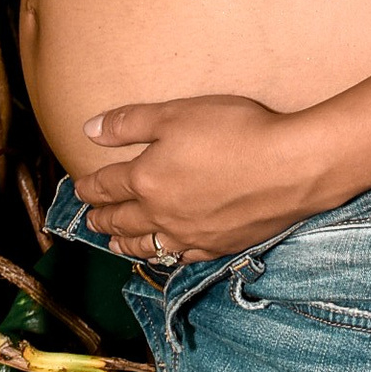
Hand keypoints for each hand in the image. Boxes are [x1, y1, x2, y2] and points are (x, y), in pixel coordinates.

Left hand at [74, 95, 327, 261]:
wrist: (290, 167)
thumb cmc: (234, 131)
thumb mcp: (177, 113)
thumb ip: (129, 123)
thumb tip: (88, 129)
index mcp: (146, 179)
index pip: (108, 185)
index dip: (90, 186)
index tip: (80, 188)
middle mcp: (161, 214)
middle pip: (122, 219)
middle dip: (102, 217)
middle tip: (90, 218)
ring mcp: (189, 235)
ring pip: (146, 245)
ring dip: (124, 244)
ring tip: (112, 244)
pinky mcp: (217, 246)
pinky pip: (180, 258)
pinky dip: (163, 258)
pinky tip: (163, 256)